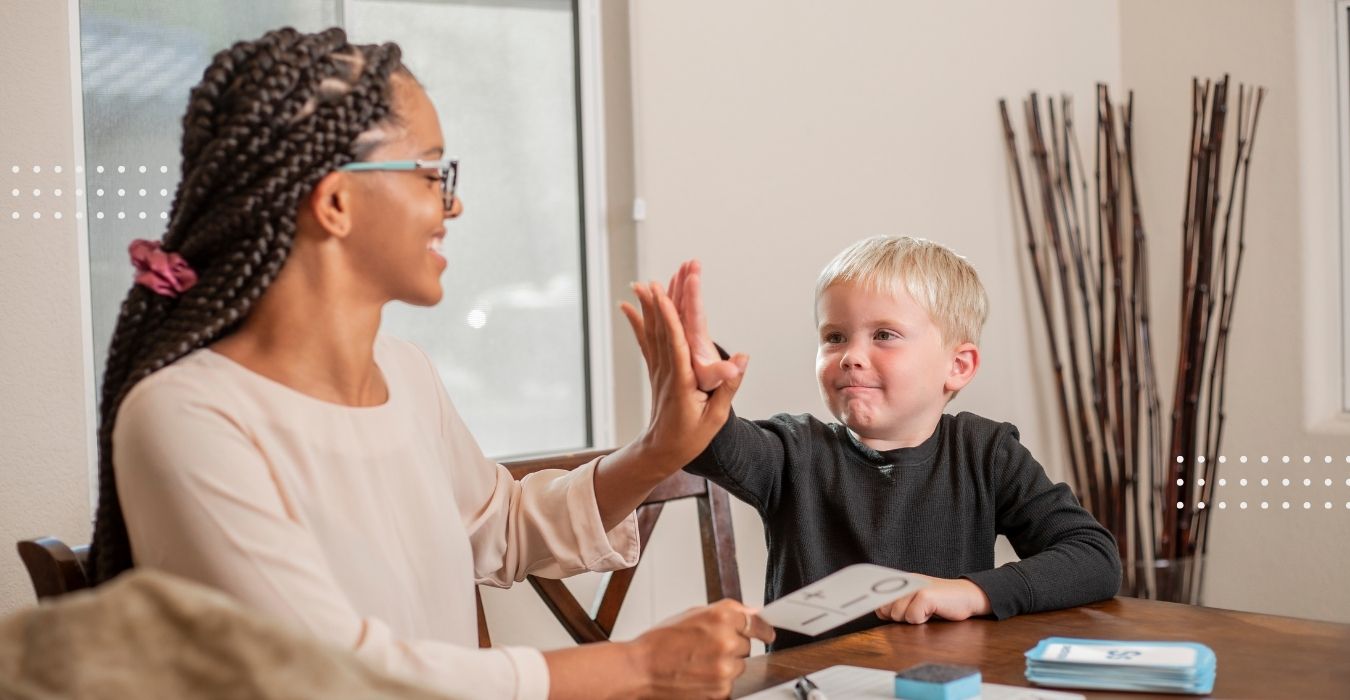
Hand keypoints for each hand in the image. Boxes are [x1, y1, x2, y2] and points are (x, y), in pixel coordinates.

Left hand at [620, 281, 748, 469]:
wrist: (662, 450)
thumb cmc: (689, 437)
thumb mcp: (715, 417)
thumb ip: (728, 387)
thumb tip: (743, 359)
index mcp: (681, 381)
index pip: (675, 343)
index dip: (669, 318)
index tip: (662, 295)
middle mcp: (666, 371)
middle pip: (663, 329)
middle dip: (663, 299)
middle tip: (664, 274)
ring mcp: (658, 369)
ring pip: (652, 331)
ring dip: (649, 306)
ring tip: (644, 281)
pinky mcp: (656, 370)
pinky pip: (646, 341)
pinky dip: (637, 321)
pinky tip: (628, 305)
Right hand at [627, 599, 774, 698]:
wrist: (640, 669)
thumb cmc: (659, 642)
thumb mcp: (692, 614)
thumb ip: (725, 612)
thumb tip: (750, 611)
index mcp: (720, 616)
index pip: (755, 621)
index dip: (762, 628)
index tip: (767, 633)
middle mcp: (726, 640)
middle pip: (747, 644)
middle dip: (733, 645)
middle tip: (708, 647)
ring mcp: (725, 667)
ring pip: (740, 665)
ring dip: (727, 664)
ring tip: (700, 661)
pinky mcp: (722, 689)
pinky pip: (731, 683)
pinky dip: (719, 680)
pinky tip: (699, 674)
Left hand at [874, 575, 991, 623]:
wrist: (967, 596)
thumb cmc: (941, 602)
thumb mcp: (915, 601)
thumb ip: (897, 604)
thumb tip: (879, 611)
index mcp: (901, 581)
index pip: (878, 598)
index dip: (880, 609)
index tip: (885, 614)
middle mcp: (905, 581)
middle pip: (886, 609)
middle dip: (899, 617)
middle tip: (917, 611)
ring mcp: (915, 587)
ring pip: (897, 614)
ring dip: (912, 618)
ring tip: (926, 611)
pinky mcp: (925, 595)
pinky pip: (913, 617)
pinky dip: (922, 619)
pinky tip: (932, 611)